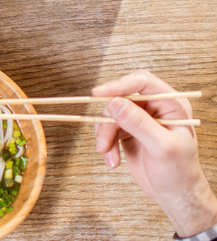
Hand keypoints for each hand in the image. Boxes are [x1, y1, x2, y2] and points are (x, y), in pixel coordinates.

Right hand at [94, 71, 216, 236]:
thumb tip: (115, 102)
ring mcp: (139, 120)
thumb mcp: (161, 147)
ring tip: (107, 153)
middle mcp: (154, 108)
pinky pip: (107, 129)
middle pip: (120, 98)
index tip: (100, 93)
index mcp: (171, 105)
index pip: (142, 82)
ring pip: (110, 114)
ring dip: (104, 134)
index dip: (120, 85)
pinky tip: (112, 159)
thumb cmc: (179, 173)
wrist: (174, 196)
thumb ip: (139, 123)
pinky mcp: (127, 132)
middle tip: (103, 135)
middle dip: (109, 117)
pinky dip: (105, 143)